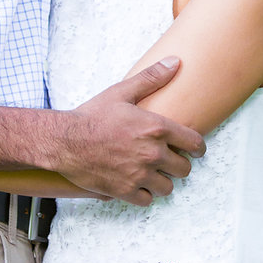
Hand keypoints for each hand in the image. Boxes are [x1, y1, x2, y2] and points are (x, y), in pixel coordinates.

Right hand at [55, 58, 204, 206]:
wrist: (64, 141)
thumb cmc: (92, 115)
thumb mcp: (122, 92)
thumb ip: (151, 78)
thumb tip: (175, 62)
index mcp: (156, 129)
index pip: (194, 144)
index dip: (197, 148)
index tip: (194, 150)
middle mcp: (152, 154)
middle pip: (184, 169)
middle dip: (178, 165)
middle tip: (168, 161)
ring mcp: (139, 175)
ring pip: (167, 188)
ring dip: (162, 181)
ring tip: (152, 174)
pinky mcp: (125, 191)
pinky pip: (147, 200)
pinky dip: (144, 194)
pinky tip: (137, 185)